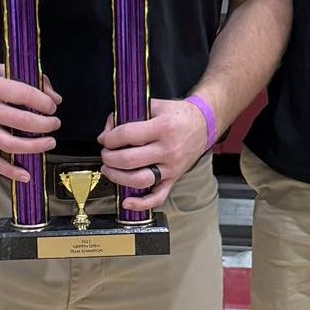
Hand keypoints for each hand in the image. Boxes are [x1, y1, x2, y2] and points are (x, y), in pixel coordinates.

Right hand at [0, 60, 60, 182]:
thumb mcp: (1, 68)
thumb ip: (30, 80)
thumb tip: (54, 97)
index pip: (24, 95)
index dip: (43, 102)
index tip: (52, 106)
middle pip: (21, 122)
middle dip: (44, 124)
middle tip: (54, 123)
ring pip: (10, 144)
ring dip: (34, 147)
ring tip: (49, 143)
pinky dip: (9, 171)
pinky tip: (26, 175)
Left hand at [97, 98, 209, 212]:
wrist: (203, 125)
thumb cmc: (177, 115)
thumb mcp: (154, 105)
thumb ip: (128, 115)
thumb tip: (107, 132)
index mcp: (162, 127)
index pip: (128, 135)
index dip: (110, 138)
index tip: (105, 139)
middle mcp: (168, 149)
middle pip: (130, 160)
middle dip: (109, 158)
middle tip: (106, 154)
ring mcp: (171, 167)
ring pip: (140, 180)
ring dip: (118, 177)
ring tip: (109, 170)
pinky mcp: (173, 179)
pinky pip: (158, 197)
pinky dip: (141, 204)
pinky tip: (126, 202)